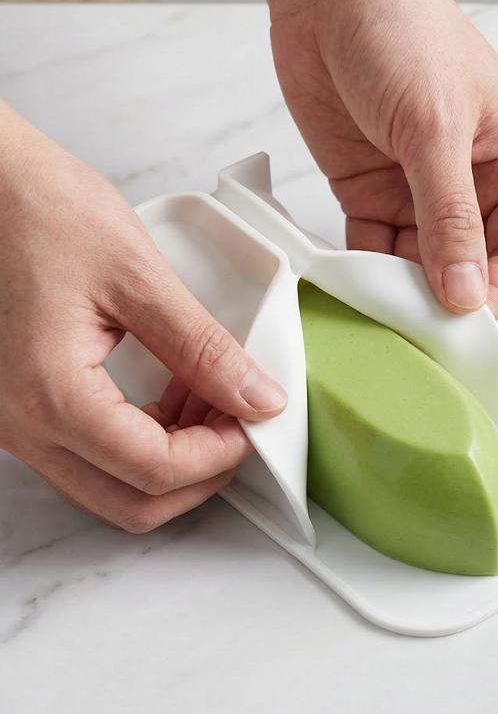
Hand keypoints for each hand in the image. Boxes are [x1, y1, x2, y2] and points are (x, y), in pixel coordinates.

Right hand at [0, 102, 286, 531]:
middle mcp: (22, 425)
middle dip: (199, 475)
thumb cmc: (37, 209)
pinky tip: (175, 391)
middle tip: (239, 424)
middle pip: (130, 503)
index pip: (154, 470)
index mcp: (50, 395)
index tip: (255, 419)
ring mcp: (17, 420)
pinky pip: (92, 450)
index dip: (219, 455)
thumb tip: (257, 395)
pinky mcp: (23, 403)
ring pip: (111, 483)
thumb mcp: (137, 276)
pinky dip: (144, 437)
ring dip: (173, 456)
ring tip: (211, 396)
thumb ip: (203, 347)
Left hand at [252, 0, 497, 314]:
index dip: (496, 293)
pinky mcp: (372, 196)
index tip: (461, 324)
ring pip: (419, 269)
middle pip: (470, 269)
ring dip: (399, 293)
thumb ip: (450, 217)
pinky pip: (373, 252)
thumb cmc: (403, 33)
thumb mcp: (437, 128)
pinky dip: (362, 274)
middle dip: (445, 302)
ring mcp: (420, 195)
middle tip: (415, 332)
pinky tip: (351, 290)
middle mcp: (472, 187)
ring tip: (378, 315)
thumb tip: (465, 293)